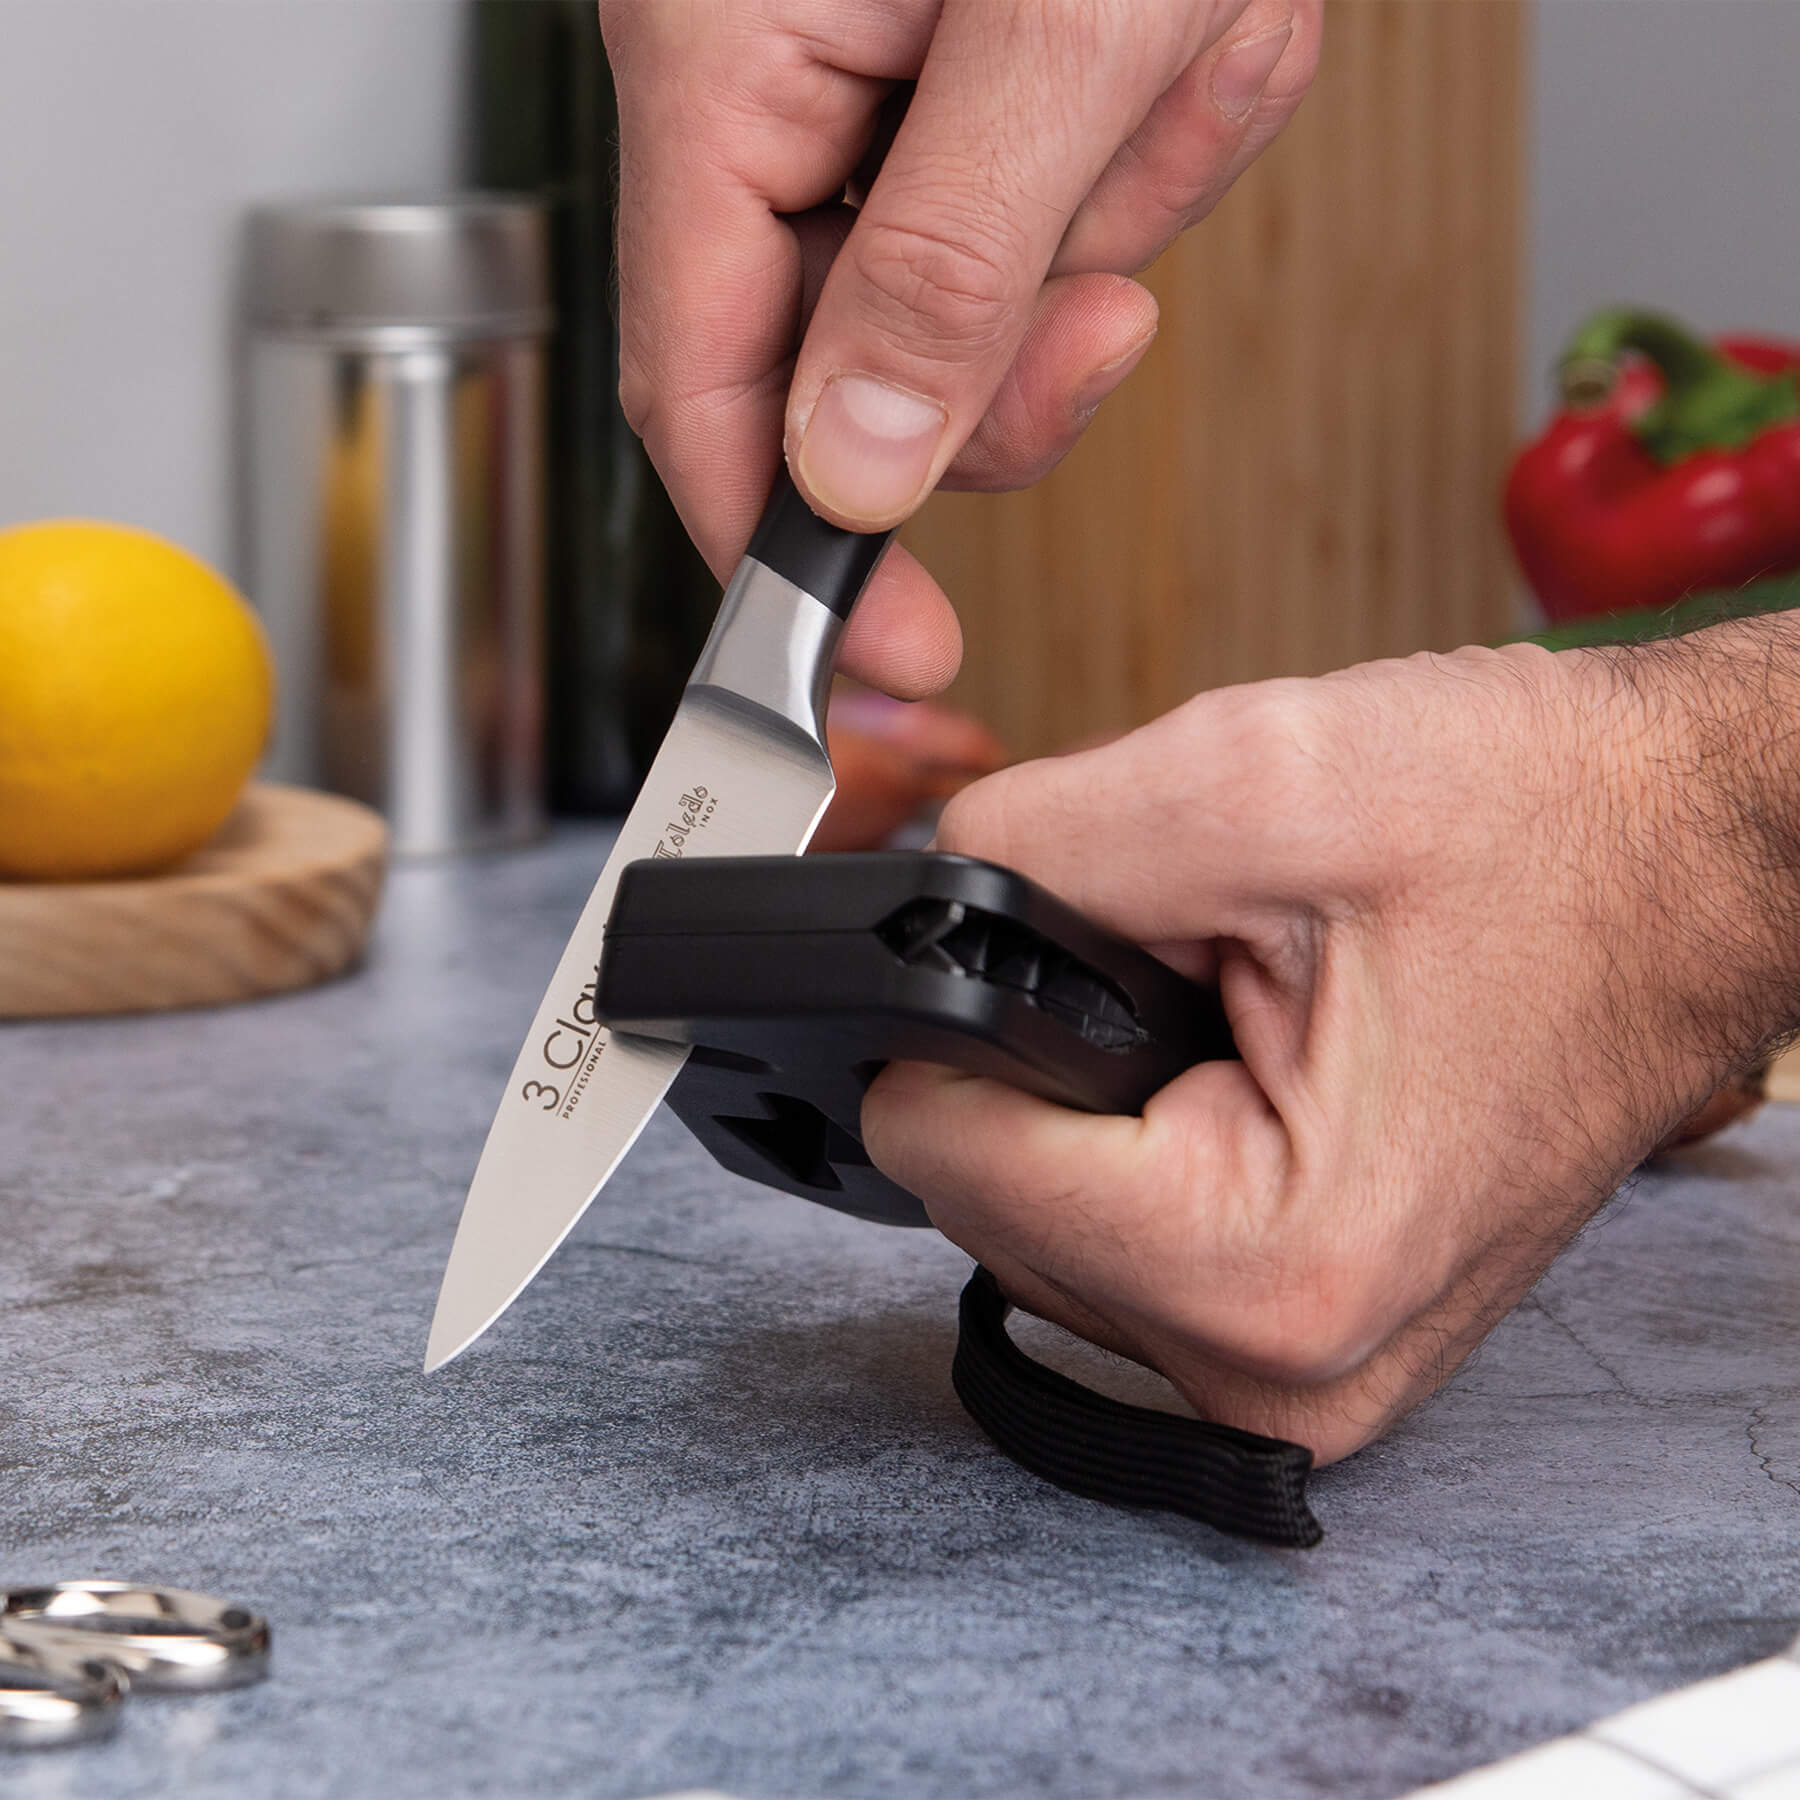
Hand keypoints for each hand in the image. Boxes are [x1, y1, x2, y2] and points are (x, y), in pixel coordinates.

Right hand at [599, 0, 1318, 697]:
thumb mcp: (1060, 16)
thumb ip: (945, 264)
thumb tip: (858, 474)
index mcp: (726, 65)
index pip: (699, 394)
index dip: (786, 560)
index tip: (889, 661)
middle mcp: (780, 86)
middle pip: (859, 367)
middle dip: (1016, 356)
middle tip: (1109, 300)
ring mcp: (884, 81)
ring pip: (992, 289)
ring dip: (1124, 205)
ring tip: (1186, 40)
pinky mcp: (982, 72)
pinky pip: (1071, 196)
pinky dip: (1164, 135)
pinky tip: (1195, 27)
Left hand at [861, 631, 1799, 1462]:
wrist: (1691, 863)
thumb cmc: (1555, 833)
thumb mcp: (1265, 774)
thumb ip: (1037, 840)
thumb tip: (918, 885)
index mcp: (1269, 1263)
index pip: (935, 1152)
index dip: (961, 1015)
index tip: (1069, 944)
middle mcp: (1281, 1362)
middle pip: (982, 1193)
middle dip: (1055, 1046)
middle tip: (1205, 960)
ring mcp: (1296, 1362)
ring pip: (1043, 1213)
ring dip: (1101, 1084)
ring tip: (1245, 1000)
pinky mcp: (1303, 1329)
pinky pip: (1121, 1228)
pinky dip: (1144, 1125)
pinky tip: (1243, 1056)